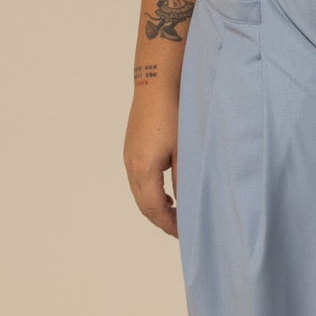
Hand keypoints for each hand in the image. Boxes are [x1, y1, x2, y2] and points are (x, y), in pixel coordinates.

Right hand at [124, 92, 179, 237]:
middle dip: (161, 220)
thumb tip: (187, 203)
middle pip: (143, 204)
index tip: (184, 234)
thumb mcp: (185, 150)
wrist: (157, 81)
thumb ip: (185, 179)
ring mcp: (129, 155)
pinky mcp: (131, 147)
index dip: (169, 224)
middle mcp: (131, 165)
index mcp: (143, 168)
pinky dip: (151, 192)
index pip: (154, 208)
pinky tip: (167, 192)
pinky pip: (138, 179)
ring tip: (176, 214)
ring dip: (156, 206)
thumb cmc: (175, 113)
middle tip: (181, 230)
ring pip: (139, 192)